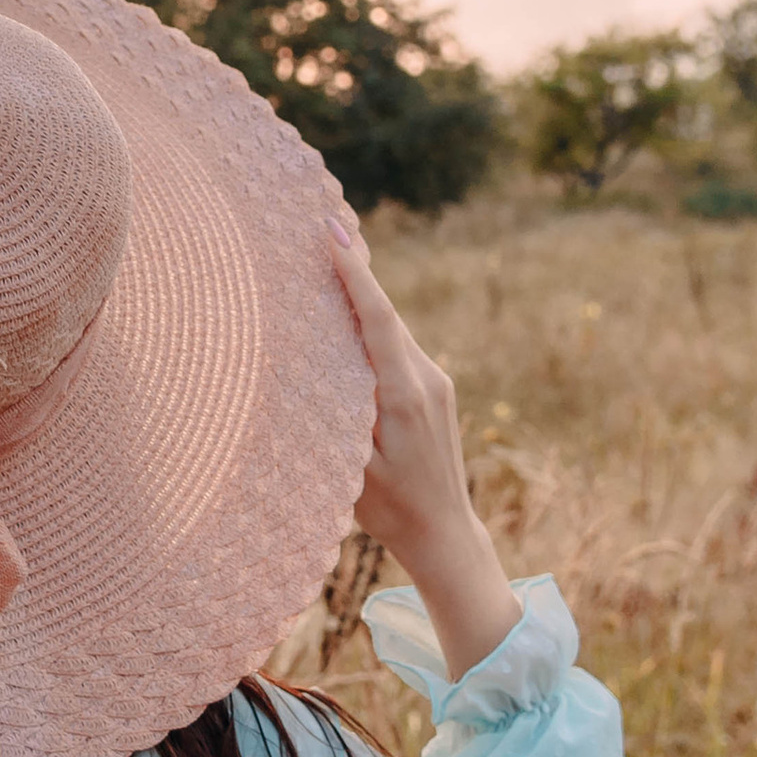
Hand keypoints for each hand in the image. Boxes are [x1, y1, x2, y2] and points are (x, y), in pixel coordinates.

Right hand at [328, 215, 522, 678]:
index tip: (331, 232)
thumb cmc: (391, 510)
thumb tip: (311, 366)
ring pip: (390, 329)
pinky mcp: (434, 392)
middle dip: (353, 268)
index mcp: (405, 394)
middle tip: (322, 221)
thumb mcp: (353, 467)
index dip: (354, 273)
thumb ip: (337, 415)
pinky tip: (347, 316)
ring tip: (328, 257)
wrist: (446, 535)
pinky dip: (371, 325)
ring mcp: (435, 383)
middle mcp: (427, 379)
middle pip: (384, 312)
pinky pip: (397, 347)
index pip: (378, 319)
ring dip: (360, 297)